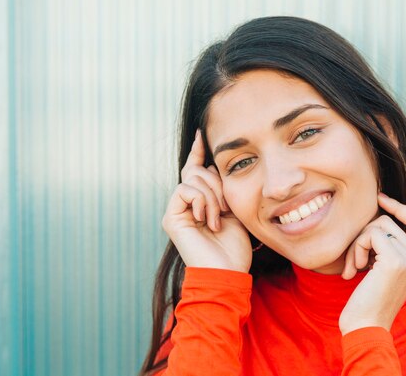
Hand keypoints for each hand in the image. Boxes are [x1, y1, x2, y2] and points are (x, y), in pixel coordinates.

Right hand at [162, 130, 251, 272]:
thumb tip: (218, 165)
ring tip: (219, 217)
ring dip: (213, 195)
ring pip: (193, 178)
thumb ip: (224, 189)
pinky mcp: (171, 217)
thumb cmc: (234, 247)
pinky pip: (185, 189)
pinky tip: (208, 219)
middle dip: (217, 182)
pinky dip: (202, 201)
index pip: (196, 170)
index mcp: (200, 202)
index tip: (202, 133)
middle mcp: (185, 205)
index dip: (198, 151)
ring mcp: (176, 211)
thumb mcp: (235, 210)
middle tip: (227, 206)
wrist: (226, 272)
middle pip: (197, 171)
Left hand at [338, 192, 405, 334]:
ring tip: (353, 267)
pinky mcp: (395, 260)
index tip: (379, 198)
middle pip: (388, 221)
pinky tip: (353, 271)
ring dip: (358, 243)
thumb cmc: (367, 301)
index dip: (399, 206)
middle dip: (364, 235)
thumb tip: (374, 221)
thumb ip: (385, 249)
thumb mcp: (380, 271)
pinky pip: (371, 234)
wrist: (366, 327)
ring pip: (378, 225)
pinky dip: (357, 248)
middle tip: (354, 260)